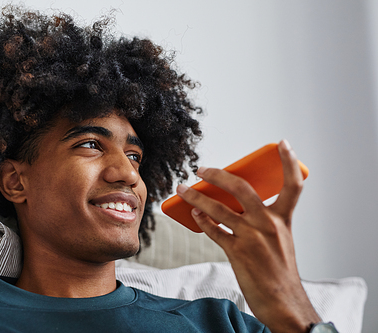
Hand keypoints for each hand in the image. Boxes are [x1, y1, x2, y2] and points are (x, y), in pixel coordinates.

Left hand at [176, 140, 319, 332]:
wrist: (283, 302)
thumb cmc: (280, 271)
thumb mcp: (280, 240)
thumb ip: (262, 220)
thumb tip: (235, 205)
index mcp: (283, 219)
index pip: (292, 185)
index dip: (289, 161)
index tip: (283, 144)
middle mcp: (268, 224)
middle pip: (241, 187)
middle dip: (218, 174)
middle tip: (201, 169)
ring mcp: (252, 237)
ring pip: (218, 208)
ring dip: (196, 196)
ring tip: (182, 189)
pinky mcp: (238, 252)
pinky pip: (214, 230)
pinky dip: (202, 220)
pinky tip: (194, 213)